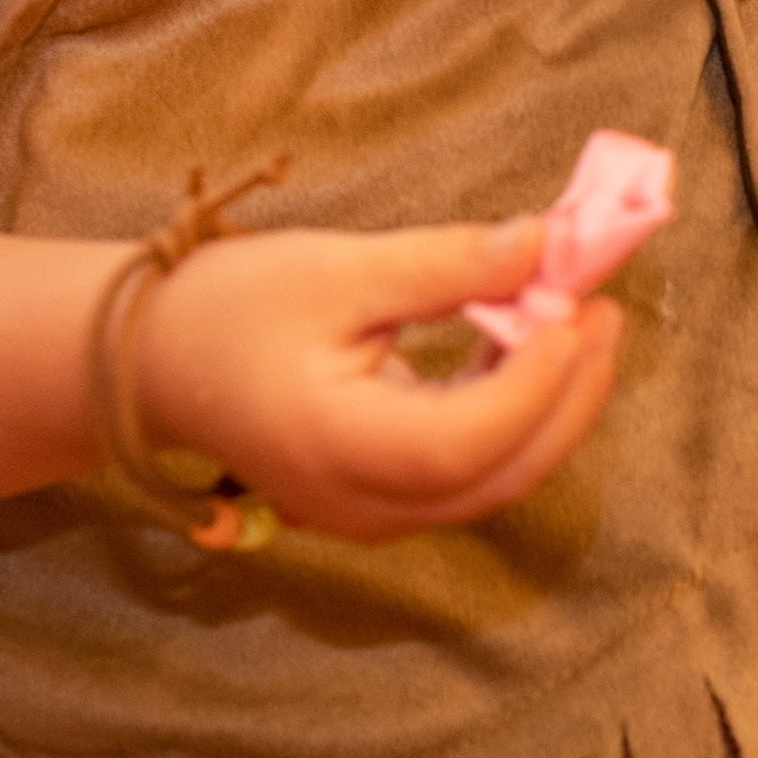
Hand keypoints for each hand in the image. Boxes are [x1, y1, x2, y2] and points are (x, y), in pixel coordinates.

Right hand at [136, 216, 623, 543]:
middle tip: (604, 305)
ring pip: (495, 480)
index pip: (464, 440)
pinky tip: (532, 345)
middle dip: (569, 393)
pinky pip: (472, 472)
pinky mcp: (384, 500)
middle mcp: (362, 503)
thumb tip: (546, 243)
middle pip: (498, 473)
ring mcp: (375, 514)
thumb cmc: (230, 309)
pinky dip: (516, 414)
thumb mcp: (335, 269)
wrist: (153, 367)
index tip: (576, 305)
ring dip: (552, 404)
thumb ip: (445, 264)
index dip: (534, 380)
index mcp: (337, 448)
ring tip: (584, 316)